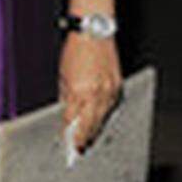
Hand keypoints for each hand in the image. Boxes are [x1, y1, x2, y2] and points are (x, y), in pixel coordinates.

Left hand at [59, 32, 120, 152]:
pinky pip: (111, 107)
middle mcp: (96, 93)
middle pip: (91, 125)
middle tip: (79, 150)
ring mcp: (110, 91)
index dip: (71, 135)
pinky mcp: (118, 86)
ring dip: (95, 129)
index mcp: (80, 91)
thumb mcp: (63, 76)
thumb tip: (67, 115)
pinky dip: (104, 115)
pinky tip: (99, 120)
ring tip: (89, 140)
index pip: (74, 121)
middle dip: (85, 138)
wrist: (93, 31)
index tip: (69, 146)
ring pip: (103, 118)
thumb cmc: (75, 50)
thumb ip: (66, 98)